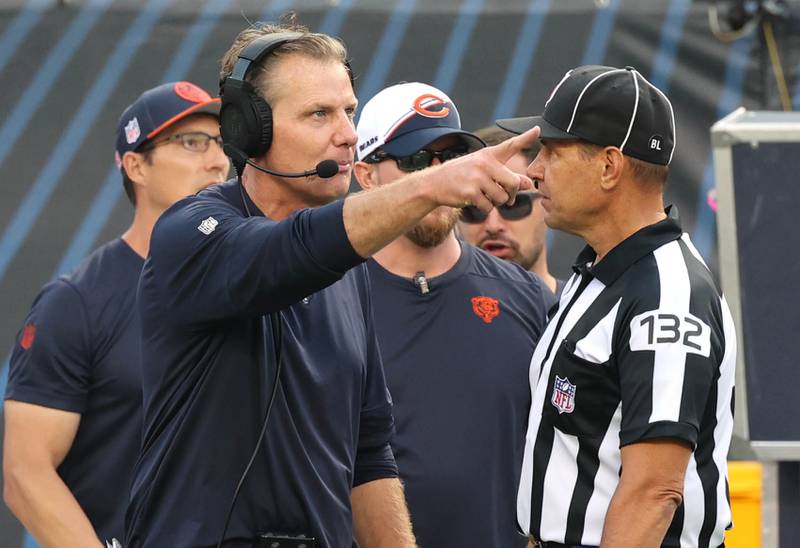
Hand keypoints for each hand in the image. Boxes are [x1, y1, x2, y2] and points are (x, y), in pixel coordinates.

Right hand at [422, 126, 538, 210]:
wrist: (434, 183)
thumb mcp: (484, 171)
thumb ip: (507, 177)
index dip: (526, 138)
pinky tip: (473, 201)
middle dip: (511, 194)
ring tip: (483, 196)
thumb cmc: (462, 176)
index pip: (510, 145)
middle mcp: (484, 163)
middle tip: (506, 197)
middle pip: (513, 183)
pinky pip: (488, 207)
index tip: (538, 129)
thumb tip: (529, 184)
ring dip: (496, 203)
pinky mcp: (471, 192)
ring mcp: (477, 178)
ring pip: (502, 198)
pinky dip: (484, 208)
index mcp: (489, 155)